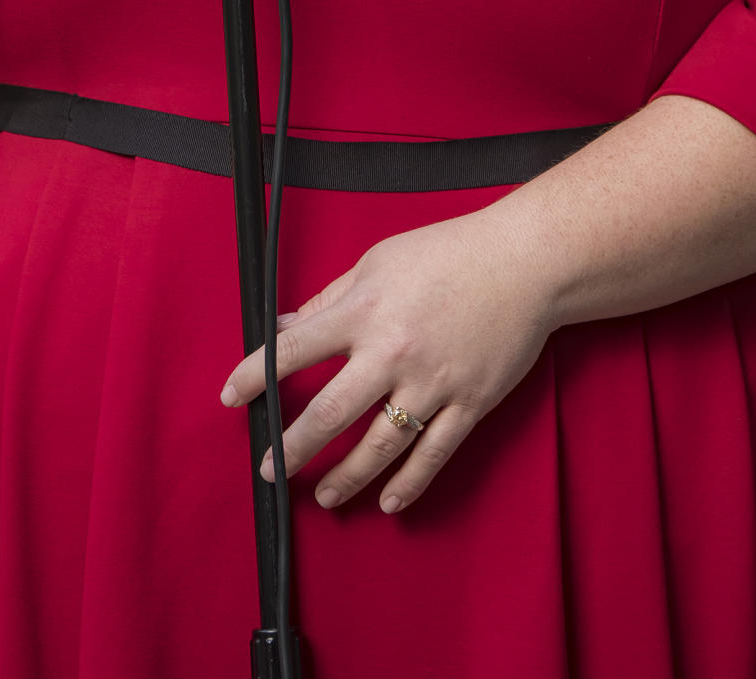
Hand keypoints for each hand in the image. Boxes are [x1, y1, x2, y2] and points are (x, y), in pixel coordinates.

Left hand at [220, 206, 552, 514]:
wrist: (524, 263)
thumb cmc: (449, 254)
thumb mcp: (377, 262)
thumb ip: (330, 299)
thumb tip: (288, 328)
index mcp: (365, 312)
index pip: (294, 350)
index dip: (255, 376)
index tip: (230, 396)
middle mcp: (392, 353)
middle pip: (330, 414)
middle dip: (293, 448)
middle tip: (270, 471)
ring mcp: (432, 384)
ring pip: (378, 447)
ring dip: (345, 478)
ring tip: (323, 495)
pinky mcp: (468, 404)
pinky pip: (432, 455)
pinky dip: (408, 484)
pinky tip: (388, 501)